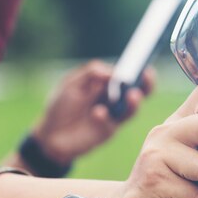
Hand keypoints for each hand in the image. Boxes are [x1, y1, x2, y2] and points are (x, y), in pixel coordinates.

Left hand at [32, 60, 154, 164]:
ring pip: (131, 109)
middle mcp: (115, 98)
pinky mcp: (107, 130)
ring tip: (132, 95)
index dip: (139, 68)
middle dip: (146, 84)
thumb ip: (90, 73)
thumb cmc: (61, 105)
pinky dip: (104, 116)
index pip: (128, 73)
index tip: (144, 63)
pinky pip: (111, 122)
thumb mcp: (71, 83)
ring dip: (134, 102)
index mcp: (107, 83)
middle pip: (139, 91)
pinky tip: (96, 113)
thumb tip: (111, 73)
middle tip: (146, 77)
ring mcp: (113, 115)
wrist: (51, 134)